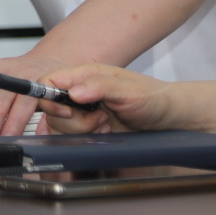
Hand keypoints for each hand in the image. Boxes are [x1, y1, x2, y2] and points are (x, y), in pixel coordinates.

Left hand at [0, 51, 65, 136]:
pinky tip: (39, 132)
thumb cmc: (9, 76)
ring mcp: (32, 81)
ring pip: (24, 99)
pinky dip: (45, 120)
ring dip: (15, 120)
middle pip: (1, 90)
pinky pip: (49, 105)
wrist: (44, 65)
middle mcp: (11, 73)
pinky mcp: (50, 91)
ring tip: (6, 136)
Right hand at [36, 65, 174, 133]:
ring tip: (105, 124)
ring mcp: (83, 112)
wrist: (166, 118)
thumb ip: (100, 86)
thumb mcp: (127, 89)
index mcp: (85, 75)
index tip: (67, 111)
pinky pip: (74, 138)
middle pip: (53, 110)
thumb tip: (73, 92)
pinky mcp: (88, 128)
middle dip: (74, 121)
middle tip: (100, 118)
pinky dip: (88, 139)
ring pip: (61, 126)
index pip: (49, 81)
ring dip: (83, 130)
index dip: (50, 98)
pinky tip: (105, 133)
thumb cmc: (151, 97)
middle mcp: (80, 92)